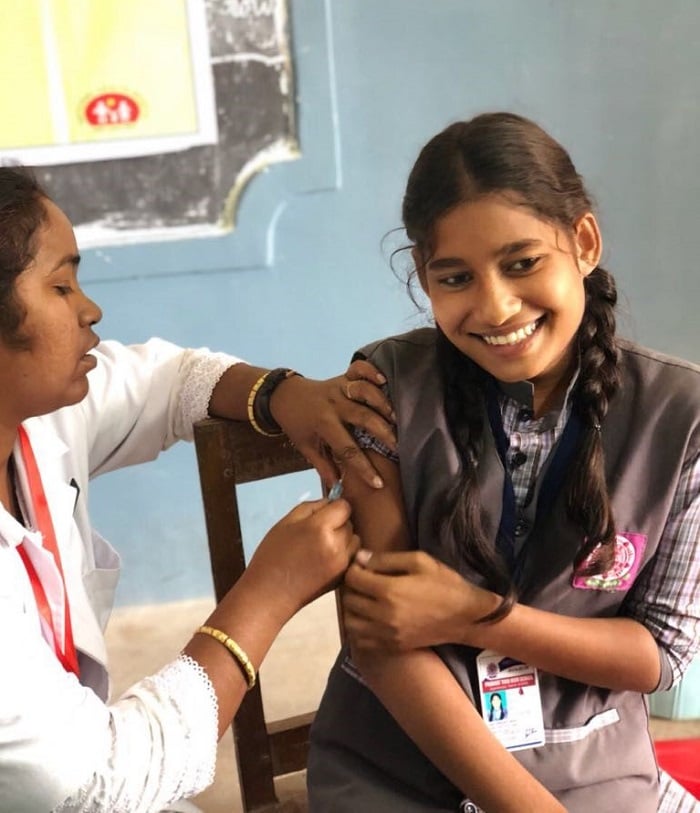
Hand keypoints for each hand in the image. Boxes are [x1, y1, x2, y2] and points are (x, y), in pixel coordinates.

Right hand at [244, 498, 359, 621]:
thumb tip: (330, 502)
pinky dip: (344, 554)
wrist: (269, 594)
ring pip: (354, 539)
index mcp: (320, 528)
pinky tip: (325, 559)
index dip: (334, 507)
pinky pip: (352, 556)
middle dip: (337, 523)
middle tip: (317, 532)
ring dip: (343, 539)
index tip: (323, 513)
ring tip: (322, 546)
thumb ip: (311, 507)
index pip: (344, 506)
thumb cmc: (272, 557)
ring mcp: (342, 564)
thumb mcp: (285, 523)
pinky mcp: (343, 577)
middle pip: (350, 522)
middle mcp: (336, 546)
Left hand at [269, 359, 395, 488]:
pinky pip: (358, 369)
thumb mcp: (306, 447)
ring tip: (396, 418)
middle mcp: (334, 404)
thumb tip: (339, 487)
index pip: (347, 449)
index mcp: (323, 424)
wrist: (284, 396)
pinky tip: (383, 381)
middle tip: (398, 447)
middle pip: (363, 417)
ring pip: (364, 390)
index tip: (378, 483)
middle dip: (383, 433)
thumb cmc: (298, 424)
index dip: (363, 468)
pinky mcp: (343, 376)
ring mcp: (339, 387)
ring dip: (382, 403)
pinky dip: (371, 371)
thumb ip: (322, 466)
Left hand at [342, 550, 499, 652]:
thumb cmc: (444, 584)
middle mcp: (383, 614)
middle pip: (349, 600)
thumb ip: (387, 559)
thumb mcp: (419, 561)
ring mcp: (386, 634)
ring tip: (363, 600)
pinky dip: (358, 629)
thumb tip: (361, 558)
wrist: (465, 617)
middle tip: (362, 581)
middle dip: (351, 588)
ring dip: (352, 609)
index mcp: (389, 590)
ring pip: (351, 623)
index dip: (353, 569)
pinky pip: (361, 640)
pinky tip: (368, 618)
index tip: (361, 566)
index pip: (353, 578)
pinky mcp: (392, 646)